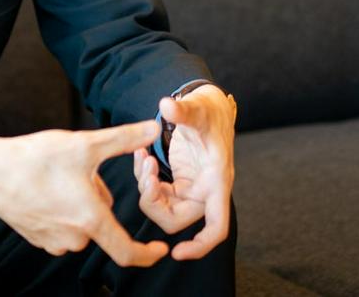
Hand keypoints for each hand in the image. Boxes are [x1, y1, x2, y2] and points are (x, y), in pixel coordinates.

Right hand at [0, 120, 168, 267]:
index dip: (148, 255)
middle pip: (102, 223)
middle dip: (100, 199)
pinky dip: (64, 211)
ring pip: (83, 224)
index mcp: (91, 219)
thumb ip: (123, 138)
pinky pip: (64, 227)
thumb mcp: (84, 144)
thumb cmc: (35, 159)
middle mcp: (74, 237)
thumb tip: (153, 128)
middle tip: (84, 171)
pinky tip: (49, 188)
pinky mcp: (38, 238)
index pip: (128, 252)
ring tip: (62, 178)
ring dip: (82, 205)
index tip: (161, 250)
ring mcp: (54, 241)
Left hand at [132, 85, 235, 259]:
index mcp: (217, 181)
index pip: (216, 226)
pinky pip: (155, 191)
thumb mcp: (198, 109)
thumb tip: (167, 105)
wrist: (207, 107)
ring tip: (142, 156)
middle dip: (153, 201)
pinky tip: (141, 154)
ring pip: (161, 206)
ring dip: (145, 186)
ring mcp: (189, 187)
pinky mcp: (177, 182)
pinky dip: (144, 176)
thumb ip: (184, 111)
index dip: (200, 245)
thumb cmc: (210, 111)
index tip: (177, 253)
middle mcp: (204, 190)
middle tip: (146, 171)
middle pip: (175, 219)